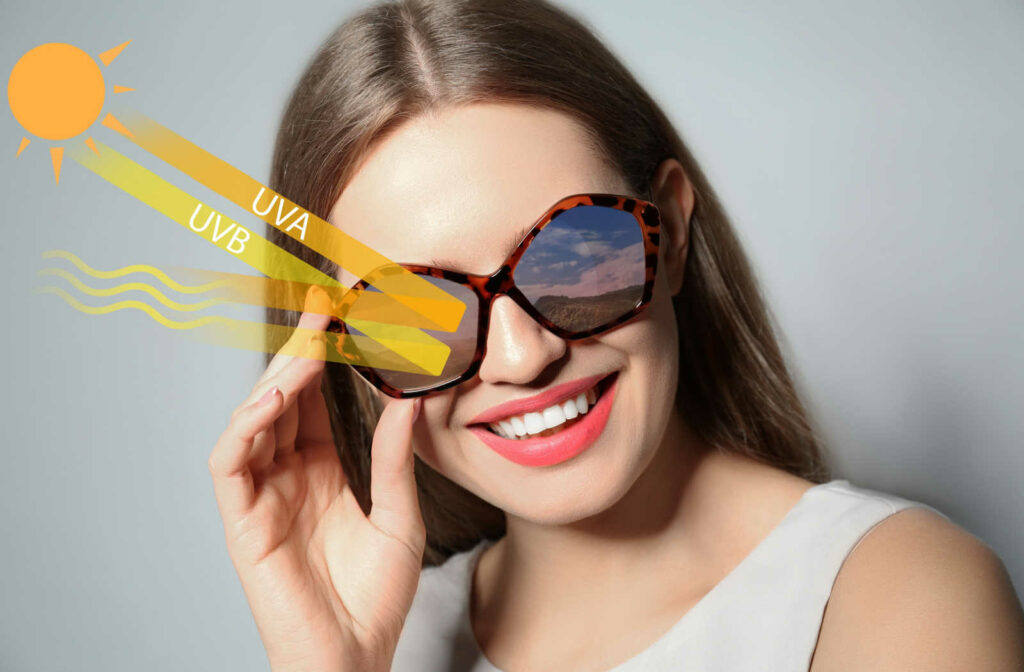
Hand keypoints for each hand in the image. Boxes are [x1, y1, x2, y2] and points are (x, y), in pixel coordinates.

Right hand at [208, 308, 425, 671]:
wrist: (356, 657)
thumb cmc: (375, 597)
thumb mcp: (398, 514)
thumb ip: (394, 457)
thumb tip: (411, 399)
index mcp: (321, 470)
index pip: (313, 400)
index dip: (324, 357)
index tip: (343, 313)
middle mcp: (287, 475)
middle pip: (283, 399)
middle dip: (300, 351)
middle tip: (323, 308)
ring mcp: (262, 496)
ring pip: (253, 420)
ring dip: (277, 379)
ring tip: (310, 345)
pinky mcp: (242, 522)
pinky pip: (228, 463)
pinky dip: (244, 426)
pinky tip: (274, 399)